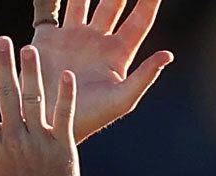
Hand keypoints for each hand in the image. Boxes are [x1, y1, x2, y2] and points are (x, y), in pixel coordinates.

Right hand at [0, 38, 79, 175]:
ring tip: (29, 50)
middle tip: (2, 42)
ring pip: (34, 99)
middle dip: (3, 65)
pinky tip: (67, 76)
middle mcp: (14, 139)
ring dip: (31, 72)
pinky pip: (64, 115)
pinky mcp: (63, 146)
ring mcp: (39, 141)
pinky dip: (66, 95)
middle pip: (6, 94)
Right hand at [30, 0, 172, 141]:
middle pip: (112, 2)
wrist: (49, 123)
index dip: (149, 0)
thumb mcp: (121, 100)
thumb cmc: (90, 117)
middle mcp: (97, 39)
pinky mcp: (47, 37)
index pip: (140, 19)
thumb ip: (144, 77)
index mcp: (118, 53)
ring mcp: (72, 36)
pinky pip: (49, 9)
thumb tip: (168, 55)